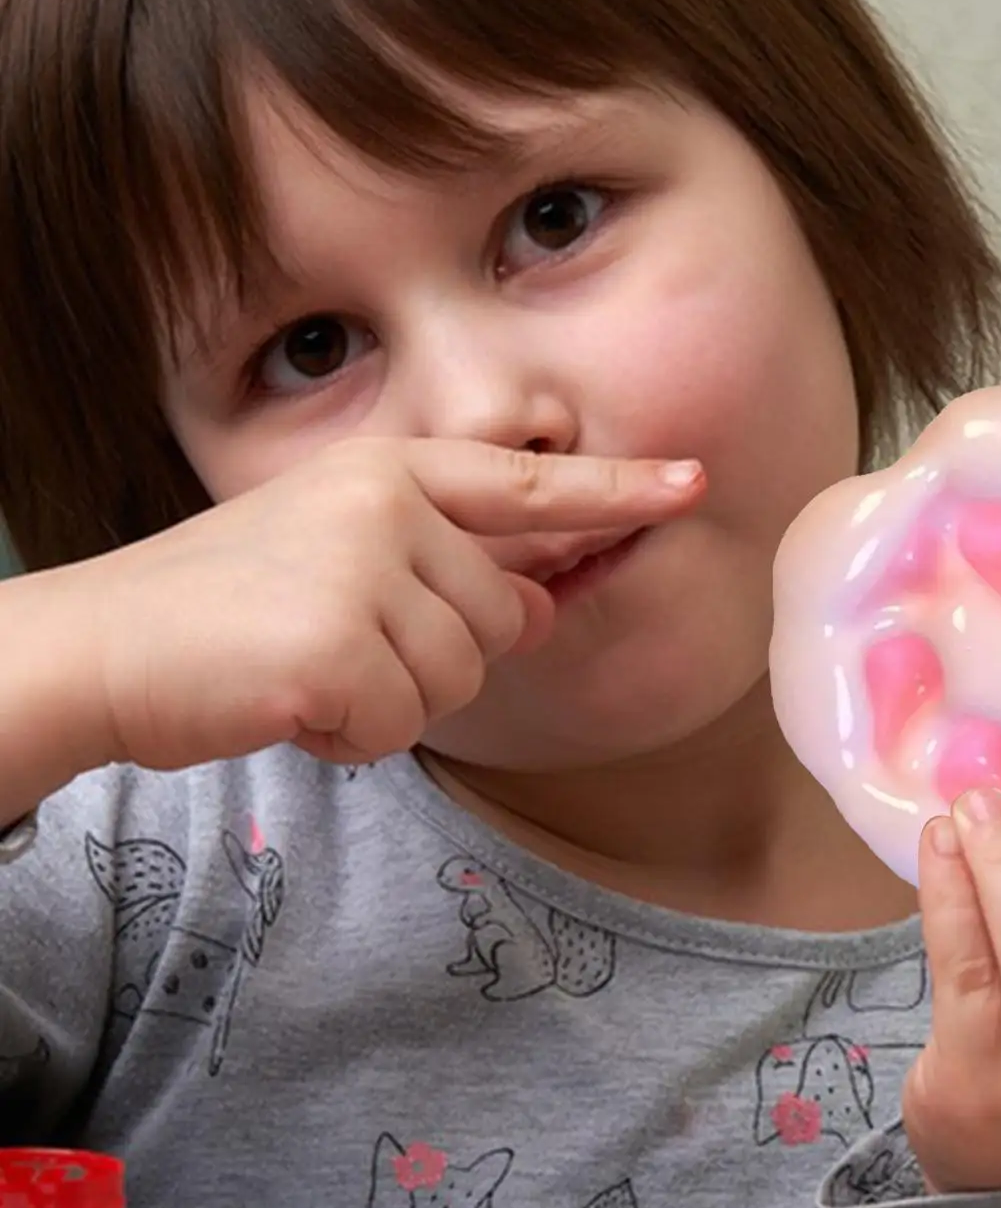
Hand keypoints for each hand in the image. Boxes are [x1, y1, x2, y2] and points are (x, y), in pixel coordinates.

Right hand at [68, 438, 703, 772]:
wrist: (100, 646)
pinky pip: (404, 723)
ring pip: (460, 677)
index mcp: (388, 472)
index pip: (526, 483)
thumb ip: (444, 573)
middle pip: (500, 620)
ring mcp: (360, 568)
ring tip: (308, 668)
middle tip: (336, 644)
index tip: (693, 482)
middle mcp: (385, 505)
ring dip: (391, 699)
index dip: (617, 489)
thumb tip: (540, 609)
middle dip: (433, 658)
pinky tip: (291, 701)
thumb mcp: (341, 562)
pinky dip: (354, 735)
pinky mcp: (336, 643)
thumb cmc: (224, 609)